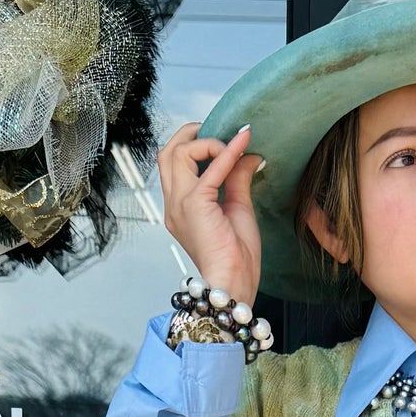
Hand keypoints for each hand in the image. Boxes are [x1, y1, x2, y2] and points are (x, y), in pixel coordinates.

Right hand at [157, 121, 263, 304]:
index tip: (225, 144)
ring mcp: (179, 203)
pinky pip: (210, 168)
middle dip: (190, 134)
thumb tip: (248, 154)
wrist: (234, 285)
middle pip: (167, 152)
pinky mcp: (194, 204)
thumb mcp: (238, 210)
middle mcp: (173, 204)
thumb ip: (237, 179)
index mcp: (179, 207)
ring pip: (178, 152)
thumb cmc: (236, 259)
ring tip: (232, 144)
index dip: (197, 147)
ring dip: (207, 142)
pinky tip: (243, 141)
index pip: (174, 164)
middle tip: (218, 130)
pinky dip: (227, 151)